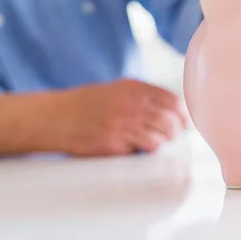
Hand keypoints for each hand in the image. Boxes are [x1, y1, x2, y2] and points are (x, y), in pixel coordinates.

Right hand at [55, 79, 188, 155]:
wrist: (55, 117)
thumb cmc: (87, 104)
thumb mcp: (117, 89)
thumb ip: (143, 96)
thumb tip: (173, 109)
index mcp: (134, 88)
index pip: (172, 101)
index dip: (182, 114)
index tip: (185, 122)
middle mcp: (131, 104)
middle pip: (170, 120)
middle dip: (176, 131)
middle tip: (174, 135)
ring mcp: (123, 124)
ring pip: (160, 137)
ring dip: (162, 142)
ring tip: (156, 142)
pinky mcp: (114, 144)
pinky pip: (143, 149)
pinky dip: (147, 151)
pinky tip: (140, 149)